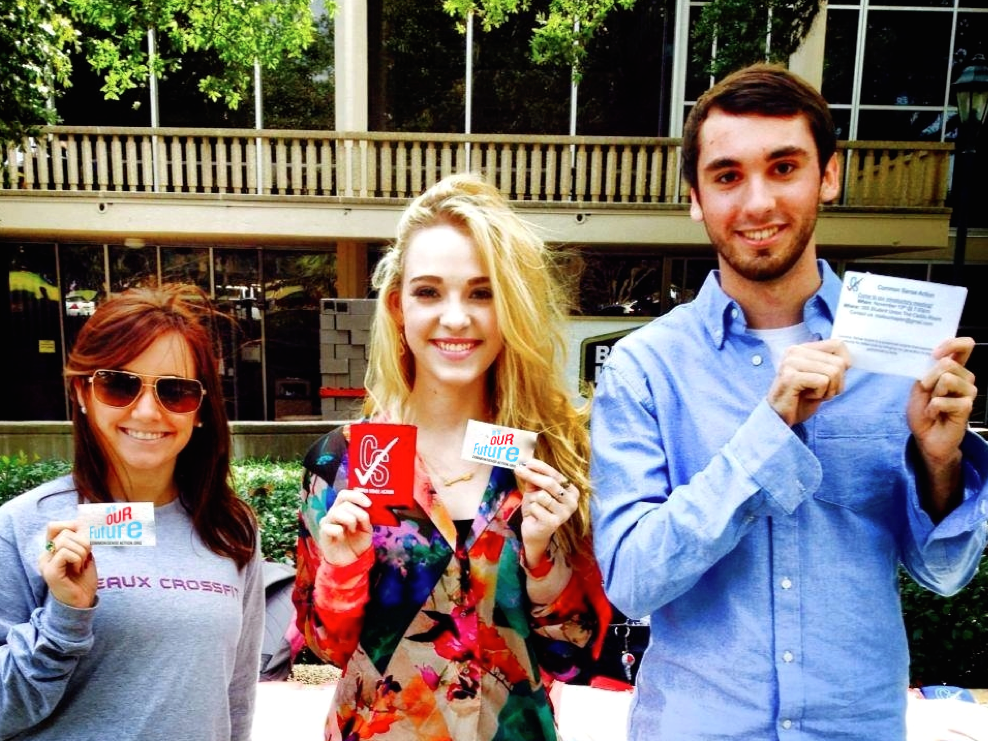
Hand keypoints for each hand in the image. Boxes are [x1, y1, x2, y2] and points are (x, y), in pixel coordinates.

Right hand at [37, 521, 96, 608]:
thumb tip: (82, 523)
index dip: (73, 527)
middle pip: (64, 531)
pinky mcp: (50, 571)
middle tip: (86, 556)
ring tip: (81, 564)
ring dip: (82, 551)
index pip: (55, 526)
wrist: (83, 600)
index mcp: (52, 549)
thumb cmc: (84, 577)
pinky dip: (77, 558)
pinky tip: (78, 569)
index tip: (85, 538)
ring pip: (65, 540)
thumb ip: (81, 539)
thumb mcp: (84, 553)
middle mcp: (45, 555)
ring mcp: (46, 563)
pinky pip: (65, 552)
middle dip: (83, 541)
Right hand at [317, 489, 372, 566]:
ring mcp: (327, 523)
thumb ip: (365, 517)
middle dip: (356, 511)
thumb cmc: (357, 542)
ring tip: (353, 530)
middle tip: (361, 523)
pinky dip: (338, 531)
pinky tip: (341, 537)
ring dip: (349, 520)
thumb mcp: (366, 529)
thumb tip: (367, 507)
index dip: (357, 496)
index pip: (345, 495)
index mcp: (343, 509)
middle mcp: (334, 513)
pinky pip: (328, 527)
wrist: (351, 561)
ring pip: (335, 512)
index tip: (369, 504)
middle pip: (342, 501)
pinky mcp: (323, 535)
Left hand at [514, 459, 577, 567]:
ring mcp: (564, 514)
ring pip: (541, 496)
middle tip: (518, 469)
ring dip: (532, 499)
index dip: (541, 467)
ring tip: (535, 507)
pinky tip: (535, 516)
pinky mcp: (554, 523)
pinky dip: (531, 510)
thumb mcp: (535, 491)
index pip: (556, 475)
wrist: (534, 532)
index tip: (527, 462)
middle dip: (532, 475)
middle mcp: (572, 502)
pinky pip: (536, 507)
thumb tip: (526, 464)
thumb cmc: (537, 509)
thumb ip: (533, 479)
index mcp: (571, 491)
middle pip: (550, 484)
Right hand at [767, 339, 851, 425]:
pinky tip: (806, 396)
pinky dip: (820, 394)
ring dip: (829, 390)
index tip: (833, 378)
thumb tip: (850, 359)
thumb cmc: (801, 399)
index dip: (845, 364)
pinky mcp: (790, 377)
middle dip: (837, 383)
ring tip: (813, 394)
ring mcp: (791, 363)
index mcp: (802, 348)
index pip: (838, 344)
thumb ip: (830, 363)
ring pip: (833, 372)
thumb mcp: (819, 377)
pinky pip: (822, 382)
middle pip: (839, 362)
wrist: (780, 418)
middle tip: (820, 391)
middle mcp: (795, 351)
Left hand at [907, 337, 976, 515]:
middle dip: (929, 377)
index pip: (964, 346)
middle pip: (948, 363)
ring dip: (932, 394)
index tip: (935, 353)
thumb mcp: (919, 387)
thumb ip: (927, 370)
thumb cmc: (922, 411)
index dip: (952, 344)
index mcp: (953, 369)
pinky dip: (932, 408)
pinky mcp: (967, 407)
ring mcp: (968, 392)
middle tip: (925, 392)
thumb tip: (936, 356)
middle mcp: (964, 378)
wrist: (925, 437)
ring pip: (947, 379)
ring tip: (932, 405)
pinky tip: (934, 415)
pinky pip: (943, 400)